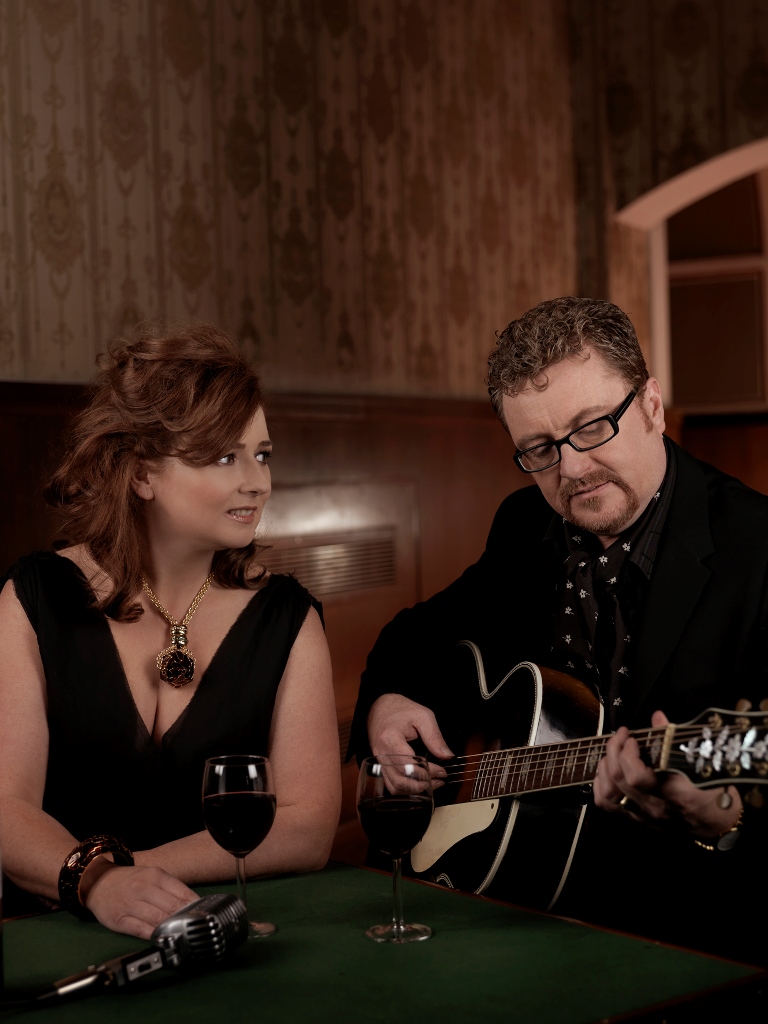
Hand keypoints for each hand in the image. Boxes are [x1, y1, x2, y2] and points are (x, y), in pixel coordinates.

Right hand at [80, 858, 197, 938]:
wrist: (98, 881)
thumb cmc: (129, 880)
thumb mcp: (151, 875)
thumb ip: (170, 888)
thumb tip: (193, 903)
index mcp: (155, 875)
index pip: (181, 891)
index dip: (194, 904)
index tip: (204, 913)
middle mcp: (143, 888)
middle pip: (171, 906)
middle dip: (185, 917)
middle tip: (196, 926)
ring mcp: (130, 904)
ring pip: (157, 918)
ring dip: (171, 926)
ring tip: (182, 933)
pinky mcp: (119, 919)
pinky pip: (139, 929)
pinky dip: (153, 934)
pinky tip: (162, 938)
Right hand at [367, 693, 452, 783]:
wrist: (379, 707)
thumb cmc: (400, 709)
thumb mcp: (422, 716)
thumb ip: (434, 737)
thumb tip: (447, 756)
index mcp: (390, 738)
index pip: (408, 765)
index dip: (427, 772)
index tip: (442, 771)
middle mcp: (381, 753)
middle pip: (401, 779)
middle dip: (423, 783)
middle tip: (439, 780)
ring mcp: (379, 761)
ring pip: (395, 786)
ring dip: (415, 790)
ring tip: (432, 784)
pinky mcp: (380, 765)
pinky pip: (391, 784)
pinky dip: (406, 789)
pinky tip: (419, 784)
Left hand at [593, 710, 742, 836]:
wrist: (718, 821)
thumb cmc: (714, 789)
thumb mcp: (702, 762)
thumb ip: (675, 740)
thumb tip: (657, 717)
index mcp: (674, 794)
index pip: (636, 777)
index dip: (627, 753)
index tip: (632, 737)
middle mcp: (655, 807)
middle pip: (619, 780)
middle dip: (613, 751)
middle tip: (621, 736)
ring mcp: (644, 816)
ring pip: (608, 795)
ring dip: (605, 768)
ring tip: (613, 752)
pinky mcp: (638, 819)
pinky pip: (608, 805)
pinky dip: (601, 785)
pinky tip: (608, 770)